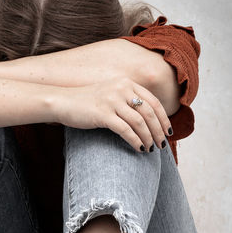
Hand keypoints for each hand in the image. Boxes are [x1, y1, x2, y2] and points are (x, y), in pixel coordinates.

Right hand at [57, 78, 172, 152]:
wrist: (63, 102)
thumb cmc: (88, 102)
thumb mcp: (112, 95)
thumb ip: (129, 101)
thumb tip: (149, 119)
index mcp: (127, 83)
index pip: (154, 102)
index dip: (164, 119)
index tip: (168, 132)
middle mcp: (121, 89)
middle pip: (149, 113)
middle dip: (159, 131)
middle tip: (162, 145)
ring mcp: (112, 101)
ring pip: (140, 123)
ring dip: (149, 138)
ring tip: (151, 149)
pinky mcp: (103, 114)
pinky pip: (126, 130)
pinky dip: (136, 141)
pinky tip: (139, 149)